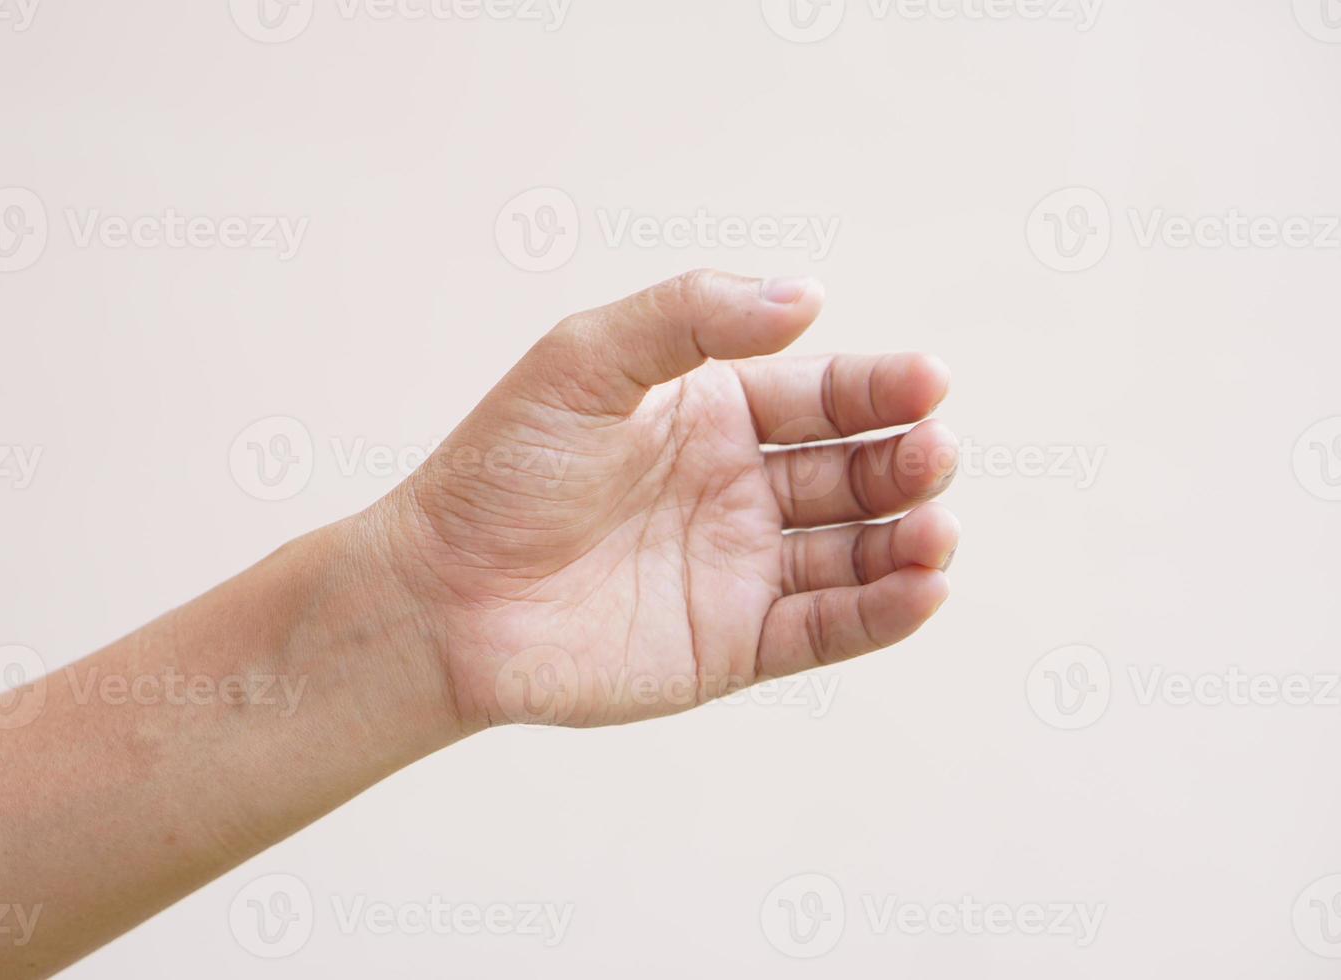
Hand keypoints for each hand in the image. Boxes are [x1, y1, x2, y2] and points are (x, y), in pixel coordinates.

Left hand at [383, 270, 959, 728]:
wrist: (442, 596)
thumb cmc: (501, 471)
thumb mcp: (583, 361)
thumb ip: (691, 319)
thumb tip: (808, 295)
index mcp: (712, 414)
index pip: (824, 395)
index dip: (881, 389)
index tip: (929, 383)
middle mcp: (739, 489)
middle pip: (856, 471)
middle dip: (906, 460)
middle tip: (932, 453)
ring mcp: (741, 569)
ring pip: (857, 552)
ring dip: (910, 539)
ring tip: (937, 529)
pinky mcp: (736, 645)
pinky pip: (827, 628)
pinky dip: (882, 612)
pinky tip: (923, 588)